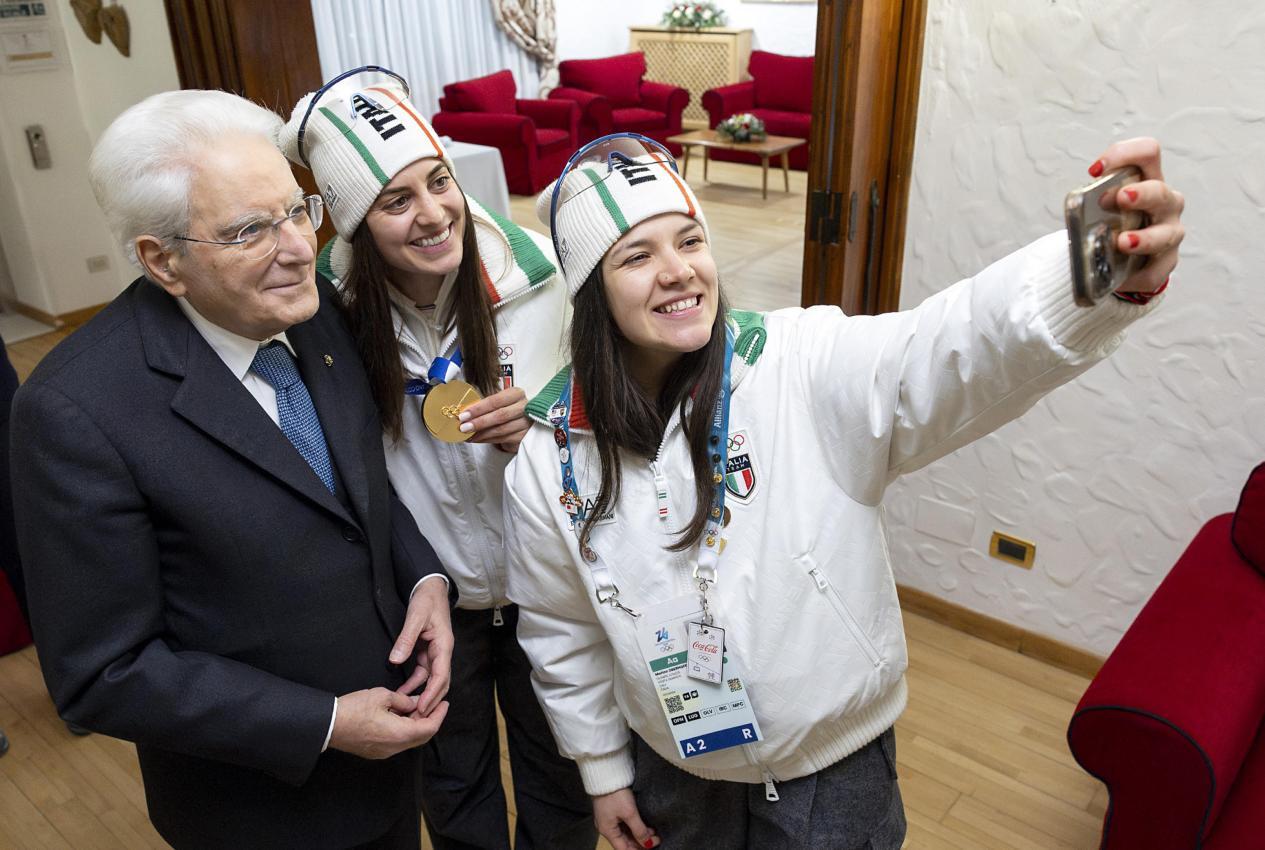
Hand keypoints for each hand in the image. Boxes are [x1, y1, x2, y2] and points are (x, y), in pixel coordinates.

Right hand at [329, 687, 448, 758]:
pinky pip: (397, 742)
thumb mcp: (382, 696)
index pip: (429, 728)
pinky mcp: (375, 752)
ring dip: (416, 725)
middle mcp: (394, 748)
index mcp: (399, 734)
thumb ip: (403, 700)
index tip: (445, 704)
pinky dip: (404, 730)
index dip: (439, 715)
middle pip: (422, 737)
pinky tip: (401, 716)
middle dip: (430, 720)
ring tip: (416, 707)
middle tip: (435, 705)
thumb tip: (413, 703)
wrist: (328, 725)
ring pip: (409, 740)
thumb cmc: (352, 710)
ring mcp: (384, 752)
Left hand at [390, 578, 452, 716]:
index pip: (441, 675)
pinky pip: (423, 672)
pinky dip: (415, 683)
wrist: (430, 588)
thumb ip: (406, 639)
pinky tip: (403, 691)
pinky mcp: (428, 652)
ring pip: (432, 679)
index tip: (422, 708)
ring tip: (407, 708)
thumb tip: (395, 660)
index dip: (432, 694)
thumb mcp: (415, 617)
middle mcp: (443, 651)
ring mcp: (436, 652)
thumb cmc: (427, 600)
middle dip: (430, 700)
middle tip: (415, 717)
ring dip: (421, 693)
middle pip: (440, 682)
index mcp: (444, 645)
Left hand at [459, 386, 530, 452]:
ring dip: (482, 434)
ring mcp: (526, 423)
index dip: (478, 408)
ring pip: (501, 429)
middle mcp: (524, 407)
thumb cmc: (507, 409)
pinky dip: (488, 440)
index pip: (495, 401)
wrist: (524, 422)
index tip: (464, 415)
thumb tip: (464, 414)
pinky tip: (478, 439)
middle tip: (464, 427)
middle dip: (479, 422)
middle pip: (500, 415)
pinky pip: (504, 439)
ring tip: (469, 435)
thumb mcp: (498, 403)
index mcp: (516, 394)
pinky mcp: (525, 436)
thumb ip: (484, 406)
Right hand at [592, 789, 659, 849]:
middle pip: (625, 842)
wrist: (606, 773)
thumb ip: (639, 830)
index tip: (652, 846)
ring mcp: (609, 818)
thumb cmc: (614, 793)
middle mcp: (606, 827)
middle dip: (640, 842)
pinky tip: (644, 824)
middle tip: (656, 838)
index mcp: (608, 831)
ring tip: (653, 832)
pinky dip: (634, 826)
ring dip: (639, 834)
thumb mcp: (629, 813)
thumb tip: (647, 844)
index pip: (623, 849)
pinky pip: (624, 824)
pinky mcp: (612, 810)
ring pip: (626, 833)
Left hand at [1087, 137, 1184, 292]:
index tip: (1095, 170)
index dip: (1124, 154)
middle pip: (1160, 191)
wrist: (1118, 259)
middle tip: (1119, 198)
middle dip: (1141, 194)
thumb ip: (1091, 202)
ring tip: (1123, 242)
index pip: (1148, 153)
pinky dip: (1137, 275)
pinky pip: (1155, 271)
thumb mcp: (1099, 207)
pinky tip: (1124, 278)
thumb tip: (1079, 206)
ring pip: (1166, 234)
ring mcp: (1169, 233)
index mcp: (1148, 180)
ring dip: (1145, 237)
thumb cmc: (1111, 223)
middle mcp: (1165, 204)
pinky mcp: (1165, 263)